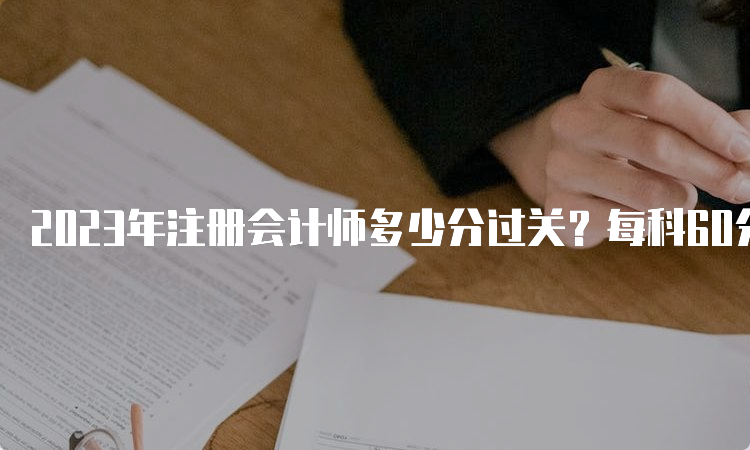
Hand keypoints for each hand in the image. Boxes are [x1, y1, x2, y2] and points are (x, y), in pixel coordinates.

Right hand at [491, 67, 749, 246]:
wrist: (560, 165)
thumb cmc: (622, 140)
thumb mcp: (658, 119)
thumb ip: (708, 126)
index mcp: (601, 89)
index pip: (658, 94)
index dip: (708, 122)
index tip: (742, 148)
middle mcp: (573, 122)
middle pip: (655, 144)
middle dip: (709, 169)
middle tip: (739, 185)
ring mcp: (561, 166)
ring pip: (644, 192)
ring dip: (681, 200)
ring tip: (682, 198)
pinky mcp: (558, 208)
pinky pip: (624, 223)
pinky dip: (648, 223)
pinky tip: (643, 214)